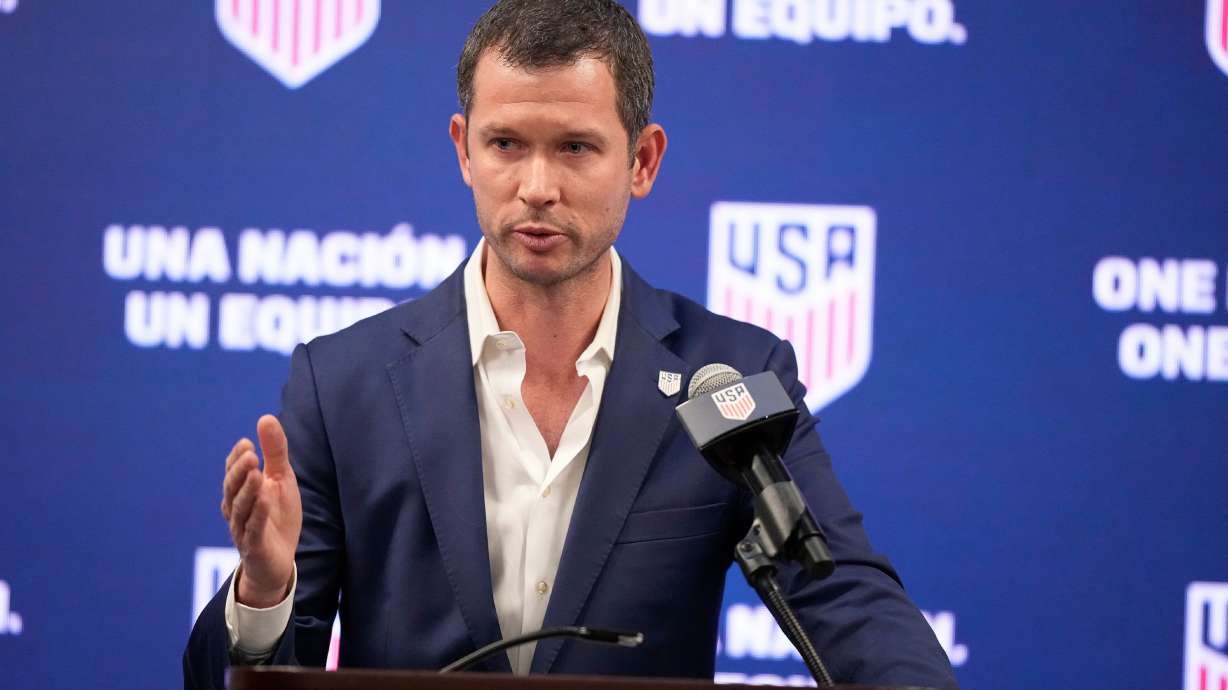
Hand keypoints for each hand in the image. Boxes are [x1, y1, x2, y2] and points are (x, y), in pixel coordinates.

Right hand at [221, 414, 302, 607]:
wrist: (278, 561)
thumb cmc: (277, 517)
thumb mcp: (281, 479)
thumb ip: (274, 451)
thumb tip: (266, 417)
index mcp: (241, 492)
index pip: (234, 472)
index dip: (237, 458)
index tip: (247, 442)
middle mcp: (236, 509)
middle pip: (232, 488)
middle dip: (239, 471)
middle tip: (250, 453)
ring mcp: (244, 529)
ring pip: (240, 508)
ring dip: (247, 490)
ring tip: (256, 472)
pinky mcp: (255, 546)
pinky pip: (254, 529)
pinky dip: (259, 513)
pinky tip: (266, 498)